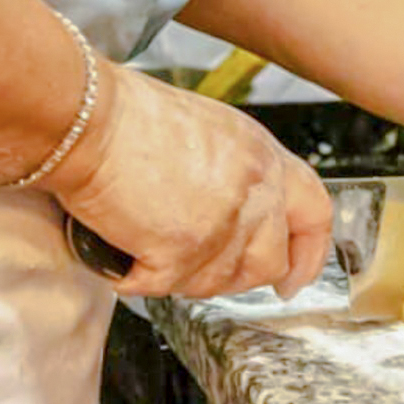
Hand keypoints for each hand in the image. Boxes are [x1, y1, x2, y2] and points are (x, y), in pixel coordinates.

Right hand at [47, 62, 334, 299]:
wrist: (89, 119)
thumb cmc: (130, 116)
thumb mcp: (210, 132)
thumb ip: (236, 174)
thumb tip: (232, 213)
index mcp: (263, 156)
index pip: (314, 214)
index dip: (308, 254)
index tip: (293, 278)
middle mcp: (254, 191)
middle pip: (268, 262)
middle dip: (235, 275)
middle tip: (198, 264)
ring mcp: (222, 226)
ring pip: (216, 283)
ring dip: (182, 275)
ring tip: (148, 242)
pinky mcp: (182, 253)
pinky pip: (166, 287)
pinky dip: (138, 276)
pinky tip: (124, 250)